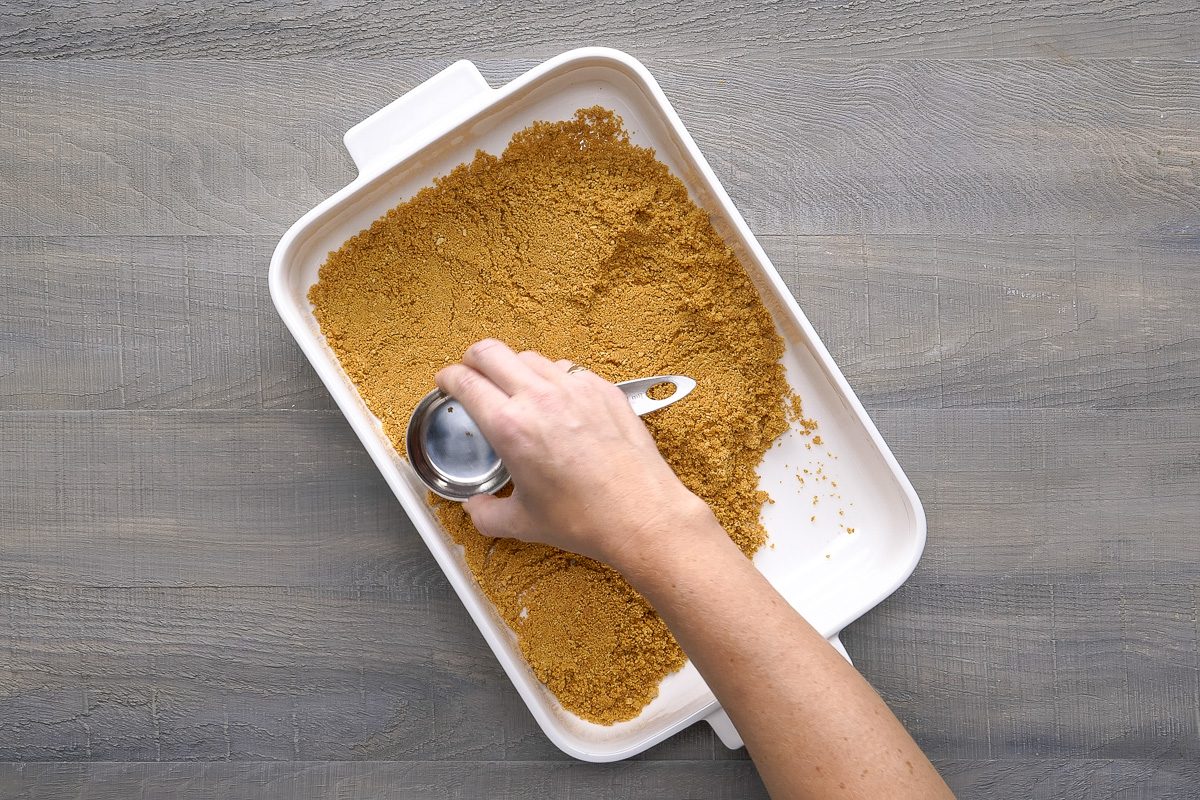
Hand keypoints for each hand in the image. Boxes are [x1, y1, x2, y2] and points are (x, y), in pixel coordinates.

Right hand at [435, 339, 714, 571]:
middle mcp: (540, 397)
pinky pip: (569, 370)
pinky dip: (554, 380)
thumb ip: (485, 513)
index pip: (465, 381)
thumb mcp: (522, 523)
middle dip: (473, 360)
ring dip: (514, 368)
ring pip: (531, 357)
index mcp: (510, 426)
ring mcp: (575, 388)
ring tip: (516, 390)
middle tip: (472, 375)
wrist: (640, 514)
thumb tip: (475, 507)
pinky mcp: (603, 389)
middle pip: (491, 351)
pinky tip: (558, 402)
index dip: (448, 378)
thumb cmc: (584, 519)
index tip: (446, 383)